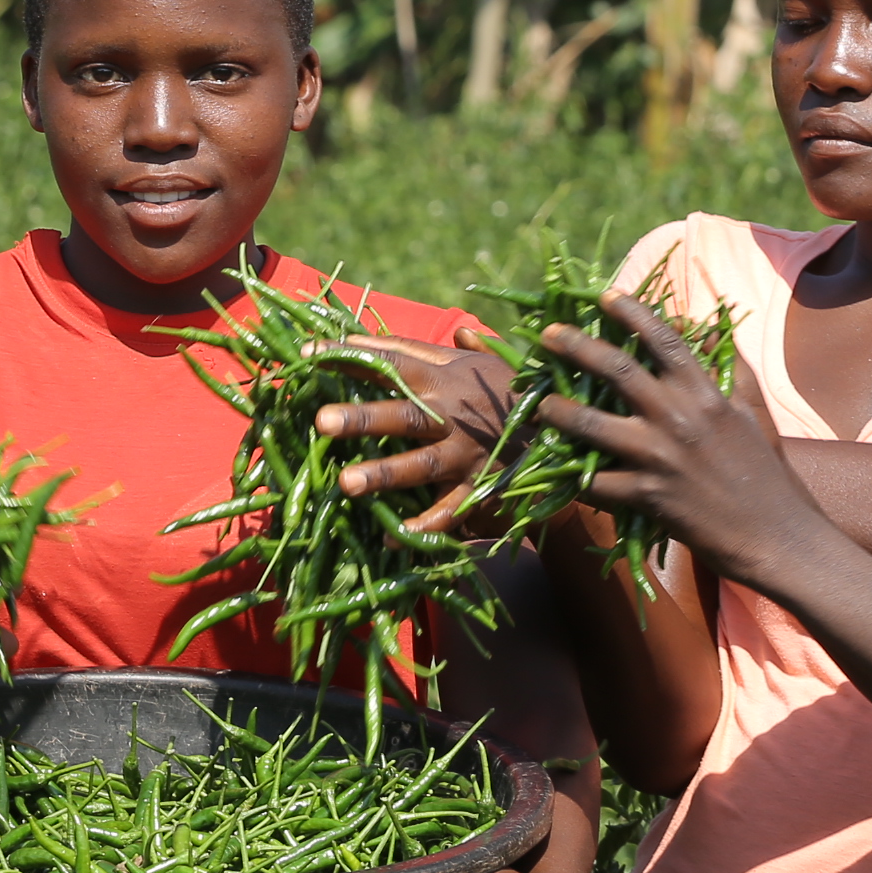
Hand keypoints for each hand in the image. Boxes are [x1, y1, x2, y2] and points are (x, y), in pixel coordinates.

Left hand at [321, 340, 516, 525]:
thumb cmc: (505, 393)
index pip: (393, 362)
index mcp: (445, 380)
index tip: (309, 351)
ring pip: (422, 465)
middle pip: (404, 415)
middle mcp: (453, 416)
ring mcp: (467, 455)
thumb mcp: (471, 362)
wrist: (562, 435)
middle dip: (364, 418)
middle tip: (322, 422)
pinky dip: (423, 525)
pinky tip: (392, 536)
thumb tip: (360, 336)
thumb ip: (422, 351)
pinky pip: (450, 511)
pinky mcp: (481, 489)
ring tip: (346, 483)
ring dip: (385, 474)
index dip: (352, 355)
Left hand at [533, 297, 828, 579]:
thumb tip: (705, 329)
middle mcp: (678, 418)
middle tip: (549, 335)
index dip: (632, 313)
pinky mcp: (648, 496)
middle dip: (577, 346)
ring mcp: (660, 457)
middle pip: (617, 370)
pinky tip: (558, 472)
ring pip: (591, 425)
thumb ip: (729, 366)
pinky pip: (597, 482)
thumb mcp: (752, 411)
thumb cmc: (765, 472)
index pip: (664, 340)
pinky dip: (575, 477)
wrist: (775, 535)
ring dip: (558, 411)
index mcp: (705, 394)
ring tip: (539, 405)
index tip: (606, 296)